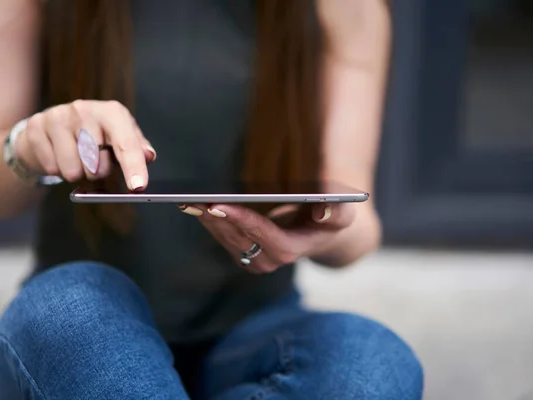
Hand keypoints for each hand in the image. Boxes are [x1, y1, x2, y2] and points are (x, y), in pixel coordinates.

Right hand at [15, 100, 155, 189]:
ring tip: (77, 161)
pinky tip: (58, 157)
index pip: (126, 143)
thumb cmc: (93, 137)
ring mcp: (58, 116)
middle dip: (98, 172)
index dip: (133, 166)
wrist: (50, 130)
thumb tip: (149, 156)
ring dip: (77, 174)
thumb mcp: (119, 139)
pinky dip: (57, 170)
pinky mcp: (36, 126)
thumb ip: (136, 149)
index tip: (138, 186)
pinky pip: (51, 167)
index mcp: (112, 112)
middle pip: (97, 161)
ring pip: (73, 169)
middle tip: (96, 166)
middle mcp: (85, 109)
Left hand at [179, 203, 355, 273]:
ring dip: (207, 220)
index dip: (241, 220)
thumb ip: (338, 211)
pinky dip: (209, 220)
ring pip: (226, 238)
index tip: (219, 204)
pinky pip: (222, 237)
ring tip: (189, 200)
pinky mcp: (244, 253)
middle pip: (238, 237)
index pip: (264, 235)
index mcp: (292, 250)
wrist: (320, 231)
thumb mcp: (343, 212)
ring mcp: (255, 259)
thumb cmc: (331, 217)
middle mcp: (270, 260)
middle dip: (216, 218)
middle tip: (194, 199)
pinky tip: (195, 205)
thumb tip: (323, 211)